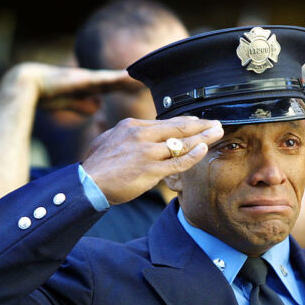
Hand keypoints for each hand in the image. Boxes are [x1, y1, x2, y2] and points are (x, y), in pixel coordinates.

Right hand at [4, 62, 141, 113]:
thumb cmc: (48, 94)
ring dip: (131, 80)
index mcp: (92, 87)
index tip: (148, 86)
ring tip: (149, 78)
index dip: (131, 87)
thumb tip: (98, 107)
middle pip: (120, 81)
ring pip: (115, 79)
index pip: (116, 86)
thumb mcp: (72, 103)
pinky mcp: (80, 80)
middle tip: (157, 79)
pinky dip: (116, 79)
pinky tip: (129, 77)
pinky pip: (103, 80)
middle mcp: (93, 80)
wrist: (28, 85)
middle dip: (137, 82)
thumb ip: (85, 105)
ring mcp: (87, 79)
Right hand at [82, 116, 223, 204]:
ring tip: (217, 132)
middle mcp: (142, 134)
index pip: (165, 122)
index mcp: (132, 126)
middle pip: (177, 127)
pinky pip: (178, 161)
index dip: (184, 122)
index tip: (198, 122)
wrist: (86, 183)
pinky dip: (193, 154)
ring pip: (181, 142)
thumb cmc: (96, 166)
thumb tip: (134, 135)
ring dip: (203, 136)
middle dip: (200, 124)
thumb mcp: (108, 140)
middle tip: (215, 122)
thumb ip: (125, 136)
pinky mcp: (151, 169)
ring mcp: (147, 152)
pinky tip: (204, 148)